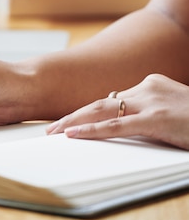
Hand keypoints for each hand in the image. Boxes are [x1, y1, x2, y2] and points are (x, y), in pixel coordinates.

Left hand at [47, 74, 188, 149]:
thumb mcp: (170, 110)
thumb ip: (146, 110)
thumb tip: (121, 118)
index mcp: (149, 84)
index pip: (111, 98)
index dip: (87, 111)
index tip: (68, 120)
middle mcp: (146, 88)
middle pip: (100, 101)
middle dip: (72, 115)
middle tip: (50, 128)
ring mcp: (151, 102)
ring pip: (103, 110)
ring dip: (74, 122)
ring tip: (53, 132)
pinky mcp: (156, 119)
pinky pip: (117, 126)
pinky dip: (92, 130)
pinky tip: (74, 135)